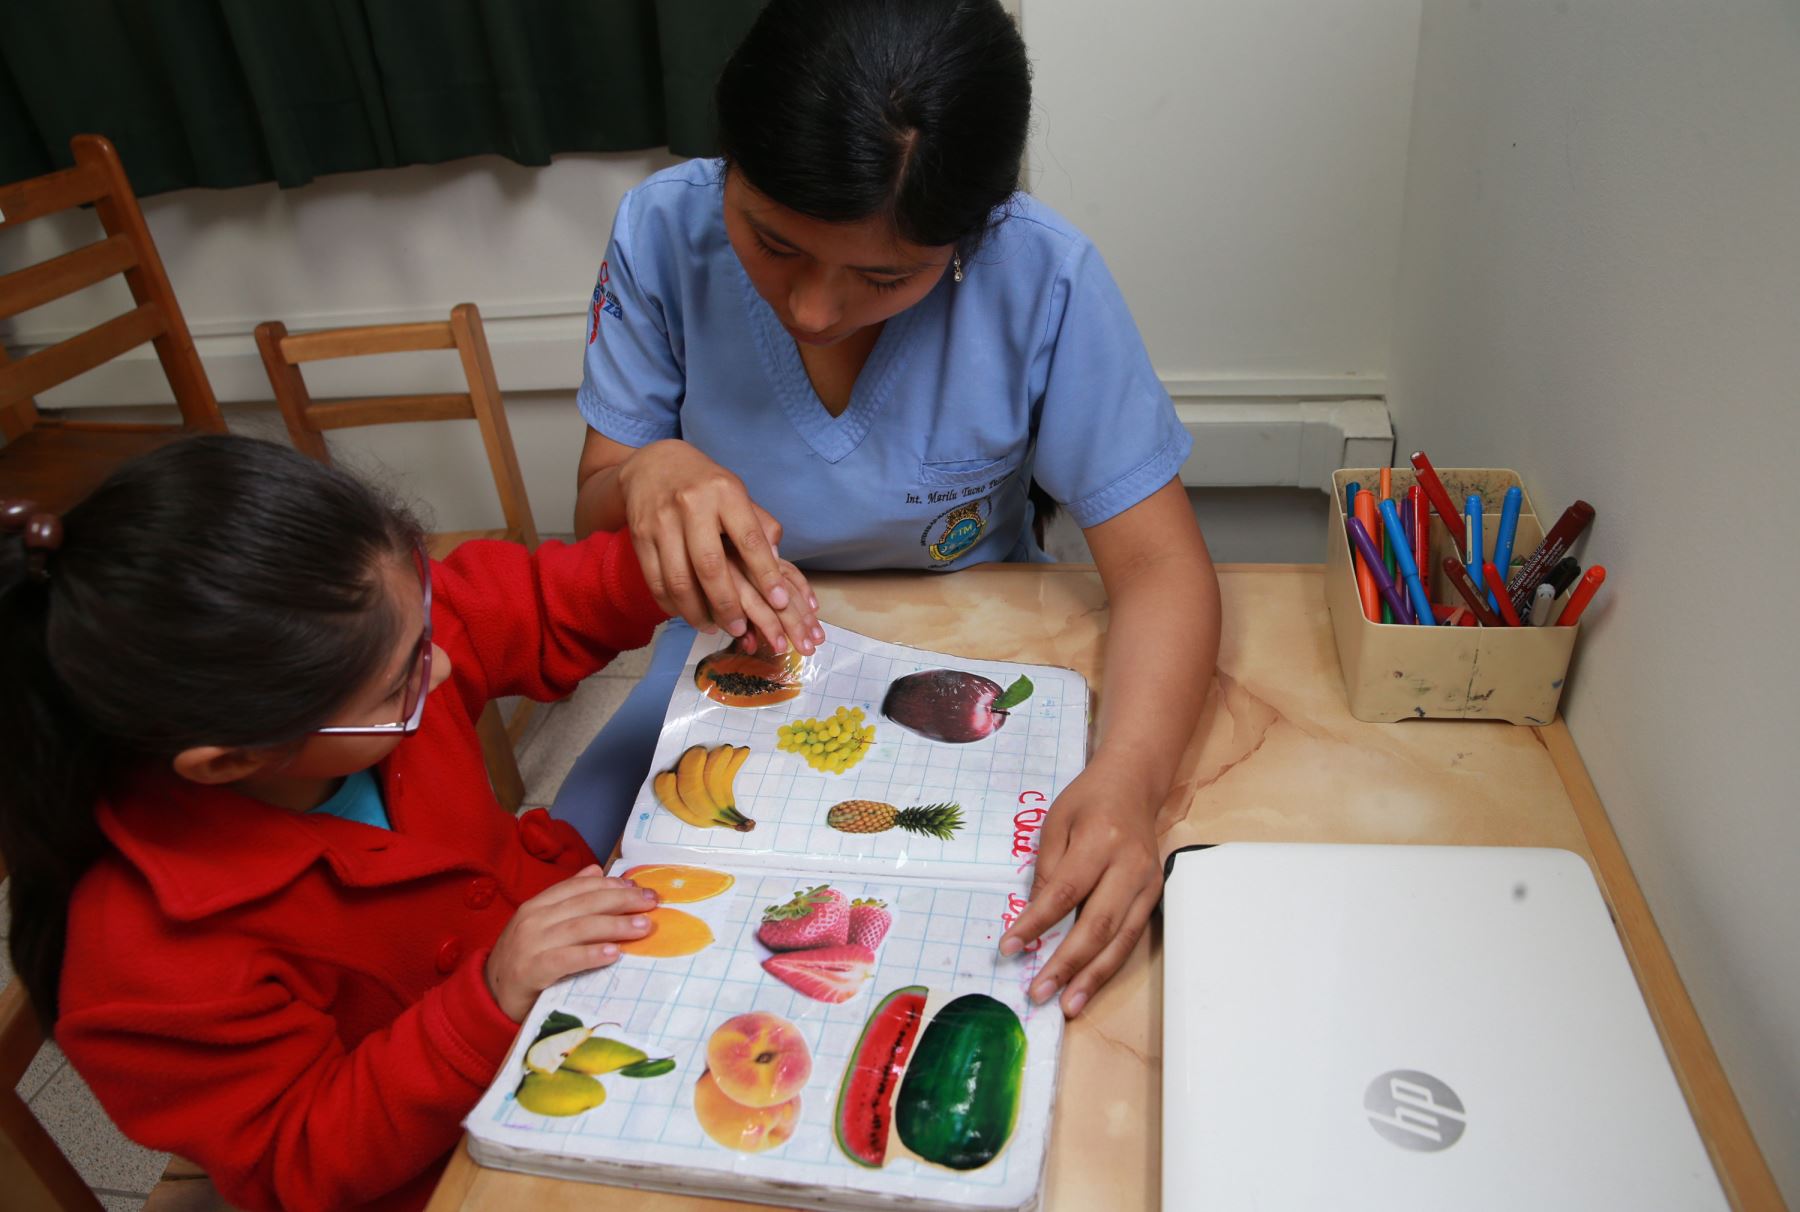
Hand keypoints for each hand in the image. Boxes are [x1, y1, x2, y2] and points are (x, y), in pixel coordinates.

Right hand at [484, 867, 657, 1020]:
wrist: (489, 996)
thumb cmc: (524, 959)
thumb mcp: (542, 924)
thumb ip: (568, 897)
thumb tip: (596, 870)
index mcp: (537, 904)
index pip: (580, 887)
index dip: (612, 885)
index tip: (641, 888)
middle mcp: (533, 919)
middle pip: (585, 904)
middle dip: (622, 900)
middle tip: (651, 903)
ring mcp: (530, 944)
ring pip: (579, 928)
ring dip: (615, 925)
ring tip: (643, 926)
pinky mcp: (530, 971)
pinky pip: (565, 960)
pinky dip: (591, 955)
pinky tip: (614, 953)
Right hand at [618, 440, 821, 654]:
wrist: (654, 464)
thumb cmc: (706, 485)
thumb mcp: (738, 493)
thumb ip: (759, 526)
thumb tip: (777, 562)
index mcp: (725, 493)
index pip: (750, 539)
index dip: (766, 574)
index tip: (780, 602)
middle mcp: (693, 505)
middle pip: (710, 566)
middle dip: (727, 605)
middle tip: (739, 628)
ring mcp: (662, 520)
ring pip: (678, 579)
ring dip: (696, 612)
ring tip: (711, 627)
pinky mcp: (640, 535)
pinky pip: (655, 580)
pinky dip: (670, 604)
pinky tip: (684, 613)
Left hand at [996, 764, 1162, 1017]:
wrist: (1134, 785)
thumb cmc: (1088, 802)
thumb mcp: (1055, 824)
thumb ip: (1047, 872)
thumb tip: (1034, 921)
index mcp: (1100, 841)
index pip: (1064, 892)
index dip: (1036, 924)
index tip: (1009, 949)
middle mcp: (1130, 867)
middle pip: (1098, 924)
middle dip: (1067, 964)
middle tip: (1039, 993)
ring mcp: (1148, 884)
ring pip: (1121, 940)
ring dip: (1093, 977)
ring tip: (1069, 1005)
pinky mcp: (1154, 897)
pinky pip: (1131, 937)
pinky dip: (1109, 964)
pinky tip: (1090, 984)